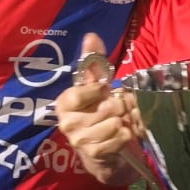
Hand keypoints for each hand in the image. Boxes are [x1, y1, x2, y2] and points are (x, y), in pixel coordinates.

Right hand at [56, 33, 138, 167]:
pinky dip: (124, 136)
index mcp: (64, 103)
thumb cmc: (97, 114)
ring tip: (115, 124)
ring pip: (113, 123)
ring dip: (121, 123)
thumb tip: (91, 35)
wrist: (102, 152)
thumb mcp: (95, 87)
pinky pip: (119, 138)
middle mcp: (67, 122)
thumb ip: (93, 61)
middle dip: (116, 108)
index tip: (104, 92)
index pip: (85, 92)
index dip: (100, 91)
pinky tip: (119, 136)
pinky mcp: (93, 154)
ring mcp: (79, 140)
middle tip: (112, 111)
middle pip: (106, 108)